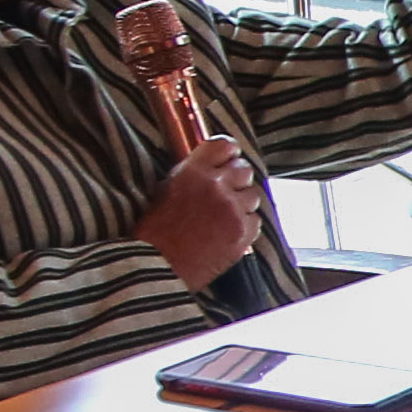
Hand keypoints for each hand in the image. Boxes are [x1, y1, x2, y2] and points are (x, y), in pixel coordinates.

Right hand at [137, 128, 265, 287]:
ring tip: (222, 216)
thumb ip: (194, 172)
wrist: (157, 265)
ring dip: (241, 203)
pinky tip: (226, 231)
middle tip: (227, 191)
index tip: (231, 157)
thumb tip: (217, 164)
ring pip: (253, 196)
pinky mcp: (242, 234)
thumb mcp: (166, 188)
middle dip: (237, 179)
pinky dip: (245, 225)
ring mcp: (231, 211)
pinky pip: (255, 220)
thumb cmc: (156, 229)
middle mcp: (216, 186)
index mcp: (193, 171)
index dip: (230, 152)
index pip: (225, 145)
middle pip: (244, 170)